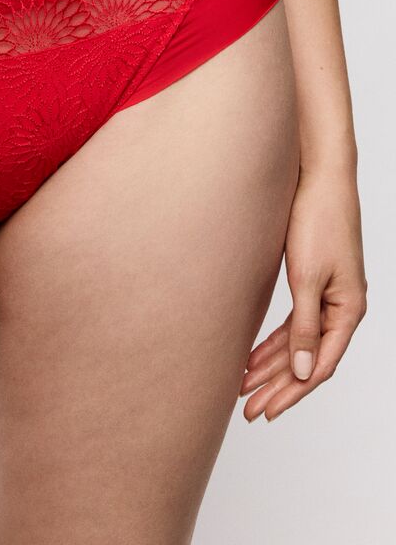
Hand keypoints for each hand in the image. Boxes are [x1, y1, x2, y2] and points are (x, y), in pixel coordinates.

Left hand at [240, 163, 366, 420]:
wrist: (317, 180)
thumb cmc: (317, 222)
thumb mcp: (307, 278)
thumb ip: (305, 326)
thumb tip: (306, 372)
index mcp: (348, 311)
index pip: (320, 366)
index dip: (292, 392)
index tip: (266, 411)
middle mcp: (340, 309)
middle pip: (308, 360)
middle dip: (278, 386)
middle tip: (248, 410)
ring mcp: (326, 297)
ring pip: (298, 344)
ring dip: (271, 366)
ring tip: (243, 388)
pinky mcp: (310, 283)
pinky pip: (292, 324)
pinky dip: (272, 343)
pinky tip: (251, 356)